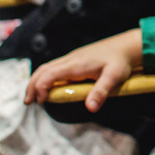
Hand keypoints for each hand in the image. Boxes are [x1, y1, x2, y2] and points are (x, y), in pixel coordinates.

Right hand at [25, 28, 142, 112]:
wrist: (127, 46)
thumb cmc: (121, 61)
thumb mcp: (114, 78)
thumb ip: (101, 92)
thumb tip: (90, 108)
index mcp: (76, 64)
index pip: (50, 74)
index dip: (41, 87)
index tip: (41, 101)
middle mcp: (71, 60)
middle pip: (44, 70)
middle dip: (33, 85)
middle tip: (28, 102)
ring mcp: (72, 59)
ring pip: (48, 68)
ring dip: (37, 81)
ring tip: (34, 97)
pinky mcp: (76, 60)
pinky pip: (55, 67)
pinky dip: (46, 77)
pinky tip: (48, 87)